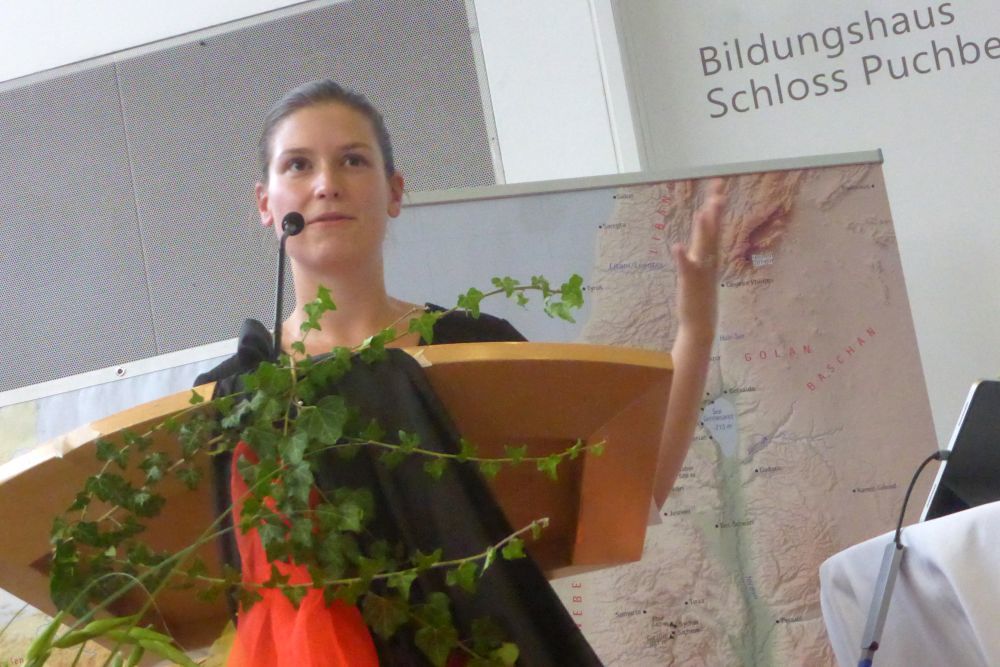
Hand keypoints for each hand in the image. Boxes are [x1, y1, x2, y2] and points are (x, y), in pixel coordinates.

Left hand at [672, 178, 725, 341]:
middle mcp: (708, 259)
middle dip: (715, 210)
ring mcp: (700, 270)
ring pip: (703, 246)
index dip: (716, 204)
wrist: (701, 322)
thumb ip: (702, 246)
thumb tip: (703, 229)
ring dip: (703, 230)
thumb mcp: (702, 265)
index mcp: (710, 254)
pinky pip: (685, 268)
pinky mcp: (689, 282)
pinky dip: (682, 257)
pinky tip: (677, 246)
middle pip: (712, 230)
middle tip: (718, 191)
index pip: (714, 224)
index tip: (718, 185)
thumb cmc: (699, 293)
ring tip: (703, 212)